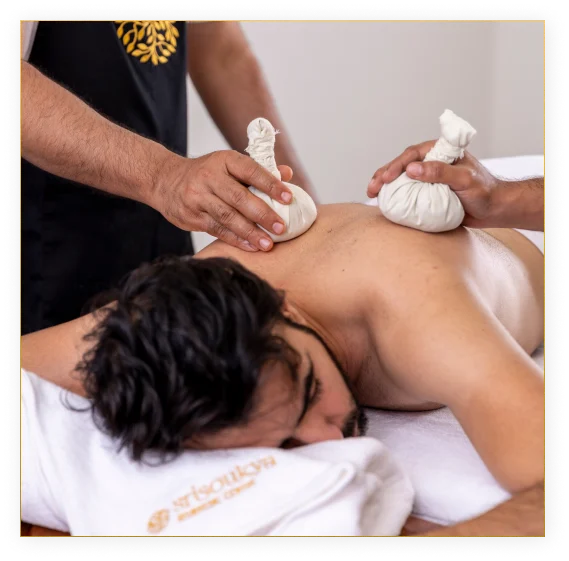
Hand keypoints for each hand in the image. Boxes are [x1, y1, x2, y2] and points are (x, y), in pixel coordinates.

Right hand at [151, 150, 294, 251]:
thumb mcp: (228, 165)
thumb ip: (258, 170)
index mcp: (224, 160)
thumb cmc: (206, 173)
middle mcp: (209, 177)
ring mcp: (198, 197)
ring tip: (268, 243)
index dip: (271, 184)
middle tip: (281, 227)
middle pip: (239, 198)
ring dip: (250, 232)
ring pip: (228, 217)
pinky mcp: (191, 216)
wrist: (164, 180)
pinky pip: (217, 230)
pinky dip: (236, 239)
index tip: (288, 198)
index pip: (251, 170)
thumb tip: (287, 174)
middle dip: (263, 214)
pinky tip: (251, 246)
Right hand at [367, 141, 504, 227]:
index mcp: (440, 152)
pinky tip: (386, 203)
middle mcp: (432, 162)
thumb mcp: (464, 180)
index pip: (411, 154)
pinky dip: (396, 196)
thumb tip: (412, 169)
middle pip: (402, 165)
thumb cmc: (485, 192)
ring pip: (402, 178)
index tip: (385, 178)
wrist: (495, 209)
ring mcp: (429, 178)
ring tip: (371, 194)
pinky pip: (408, 192)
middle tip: (371, 188)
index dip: (395, 165)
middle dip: (383, 175)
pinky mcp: (429, 192)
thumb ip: (440, 172)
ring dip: (386, 185)